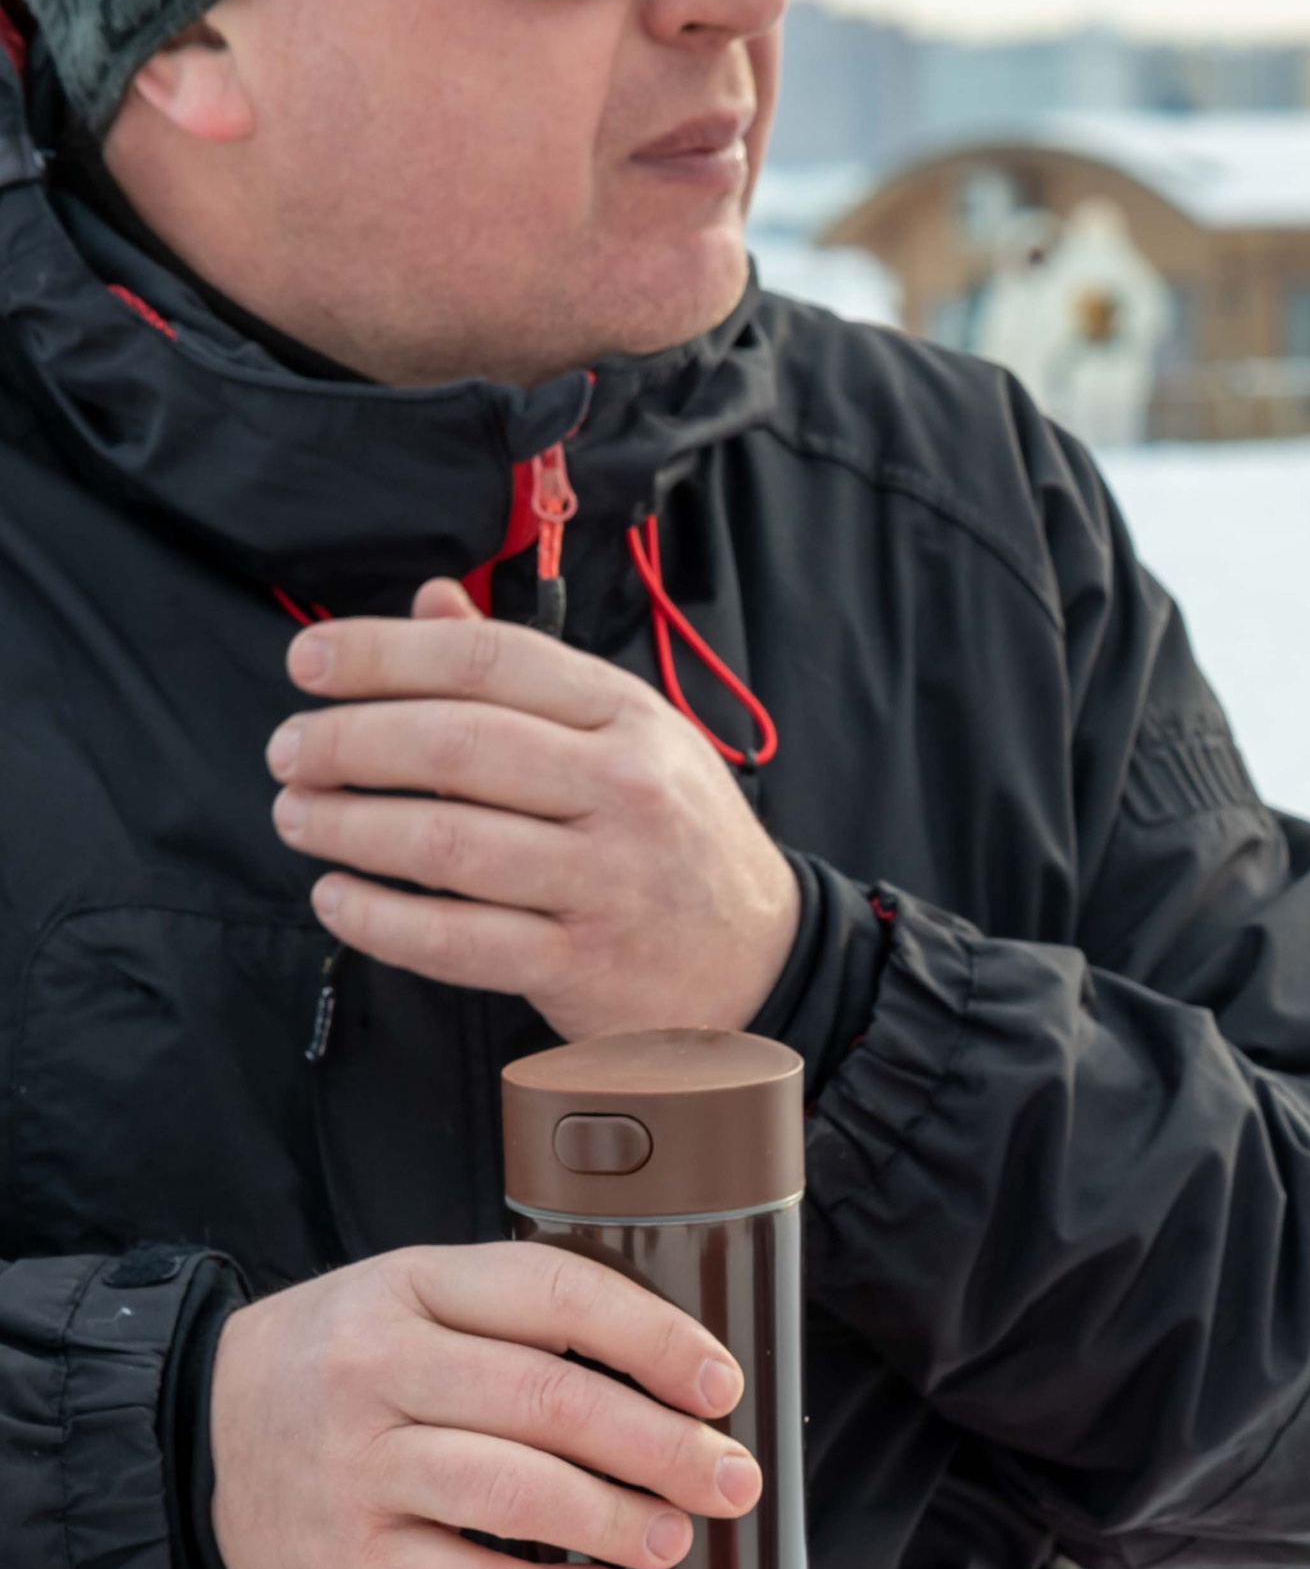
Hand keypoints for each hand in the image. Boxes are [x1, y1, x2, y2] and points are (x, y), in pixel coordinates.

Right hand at [207, 1242, 759, 1568]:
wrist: (190, 1442)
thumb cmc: (336, 1369)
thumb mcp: (404, 1302)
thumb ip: (510, 1321)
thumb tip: (668, 1381)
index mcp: (412, 1284)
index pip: (554, 1295)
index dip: (654, 1340)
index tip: (721, 1385)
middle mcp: (380, 1366)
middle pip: (549, 1401)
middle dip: (664, 1446)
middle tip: (732, 1481)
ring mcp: (360, 1463)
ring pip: (513, 1493)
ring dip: (615, 1521)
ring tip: (674, 1539)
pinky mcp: (348, 1553)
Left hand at [268, 581, 798, 1039]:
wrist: (762, 963)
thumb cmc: (675, 839)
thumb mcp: (627, 735)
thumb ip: (525, 674)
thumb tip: (426, 602)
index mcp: (627, 715)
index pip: (486, 663)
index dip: (381, 655)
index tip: (307, 664)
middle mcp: (623, 789)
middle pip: (455, 747)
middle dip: (347, 743)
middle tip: (287, 752)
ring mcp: (606, 880)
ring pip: (448, 842)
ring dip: (349, 827)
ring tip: (298, 817)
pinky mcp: (583, 966)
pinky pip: (459, 940)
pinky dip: (383, 920)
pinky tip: (337, 899)